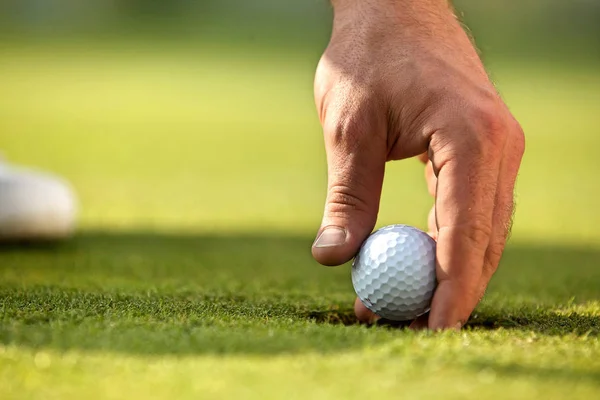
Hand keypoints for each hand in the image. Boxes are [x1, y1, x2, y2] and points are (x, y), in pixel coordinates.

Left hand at [311, 0, 524, 328]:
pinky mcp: (483, 148)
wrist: (394, 6)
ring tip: (404, 302)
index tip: (430, 330)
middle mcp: (499, 146)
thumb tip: (332, 258)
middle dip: (451, 289)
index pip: (466, 233)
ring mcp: (498, 147)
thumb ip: (347, 197)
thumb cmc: (368, 58)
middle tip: (410, 325)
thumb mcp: (348, 130)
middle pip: (484, 239)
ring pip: (483, 229)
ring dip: (449, 269)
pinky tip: (417, 262)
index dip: (451, 289)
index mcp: (471, 138)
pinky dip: (448, 241)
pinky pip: (473, 207)